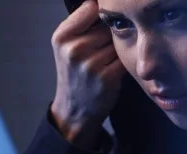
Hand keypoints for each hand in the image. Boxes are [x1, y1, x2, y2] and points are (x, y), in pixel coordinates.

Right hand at [50, 0, 125, 147]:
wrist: (74, 110)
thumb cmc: (73, 74)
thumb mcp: (65, 46)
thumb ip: (81, 23)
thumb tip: (106, 3)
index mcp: (62, 37)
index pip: (91, 7)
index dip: (101, 14)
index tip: (100, 23)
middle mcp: (74, 49)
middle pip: (107, 26)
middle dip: (109, 35)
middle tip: (101, 50)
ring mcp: (91, 64)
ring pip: (118, 42)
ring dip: (118, 50)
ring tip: (106, 61)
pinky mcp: (108, 78)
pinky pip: (124, 58)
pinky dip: (123, 62)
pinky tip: (113, 70)